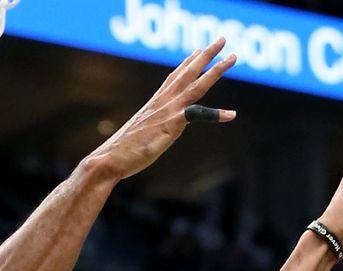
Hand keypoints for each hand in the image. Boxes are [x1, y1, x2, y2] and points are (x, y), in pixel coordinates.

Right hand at [85, 39, 236, 180]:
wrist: (109, 158)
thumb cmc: (122, 151)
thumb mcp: (140, 135)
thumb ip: (150, 129)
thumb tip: (149, 134)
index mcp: (155, 103)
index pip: (174, 76)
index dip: (187, 63)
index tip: (198, 50)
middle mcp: (163, 102)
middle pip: (188, 72)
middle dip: (206, 55)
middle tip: (222, 40)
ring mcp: (168, 111)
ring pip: (197, 85)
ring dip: (216, 70)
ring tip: (233, 57)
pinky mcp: (171, 124)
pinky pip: (197, 115)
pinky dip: (215, 114)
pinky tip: (231, 114)